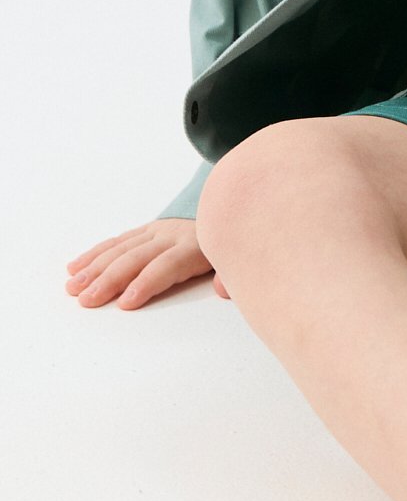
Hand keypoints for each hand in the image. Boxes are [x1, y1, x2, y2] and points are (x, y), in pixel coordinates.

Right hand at [65, 220, 230, 309]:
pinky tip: (77, 267)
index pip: (167, 266)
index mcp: (195, 247)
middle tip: (87, 299)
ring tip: (74, 287)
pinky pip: (118, 241)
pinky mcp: (147, 228)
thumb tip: (225, 290)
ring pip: (121, 248)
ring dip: (95, 268)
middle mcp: (171, 236)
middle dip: (110, 279)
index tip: (126, 302)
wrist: (230, 199)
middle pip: (137, 258)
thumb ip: (232, 274)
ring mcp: (157, 230)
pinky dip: (96, 253)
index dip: (147, 283)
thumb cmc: (233, 240)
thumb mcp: (238, 256)